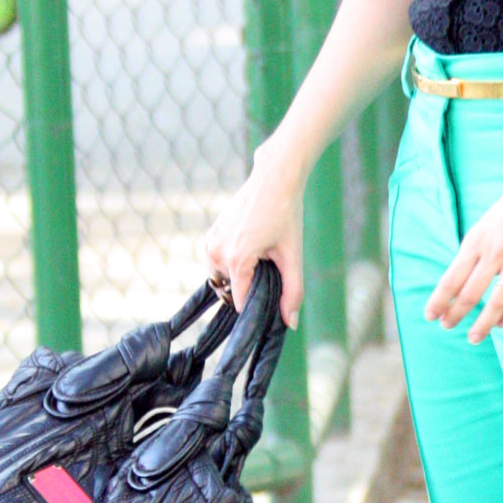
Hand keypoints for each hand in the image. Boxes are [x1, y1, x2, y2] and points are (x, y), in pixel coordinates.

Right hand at [203, 146, 305, 325]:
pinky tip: (252, 246)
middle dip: (249, 289)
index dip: (257, 307)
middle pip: (231, 292)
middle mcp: (216, 253)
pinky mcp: (208, 238)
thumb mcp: (293, 255)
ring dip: (240, 276)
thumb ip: (293, 291)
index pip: (240, 302)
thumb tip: (291, 323)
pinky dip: (233, 264)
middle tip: (271, 268)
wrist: (274, 179)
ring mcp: (209, 244)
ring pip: (223, 279)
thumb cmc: (286, 214)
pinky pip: (218, 265)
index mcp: (236, 259)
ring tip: (262, 254)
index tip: (271, 301)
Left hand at [424, 160, 502, 343]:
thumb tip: (465, 276)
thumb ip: (477, 247)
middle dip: (455, 315)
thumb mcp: (489, 221)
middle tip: (447, 328)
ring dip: (483, 323)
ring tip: (474, 337)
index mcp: (477, 239)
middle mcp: (495, 251)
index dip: (439, 300)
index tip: (430, 316)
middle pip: (470, 294)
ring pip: (497, 302)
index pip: (451, 278)